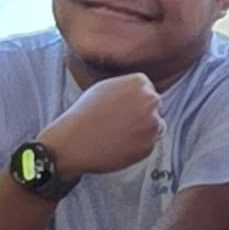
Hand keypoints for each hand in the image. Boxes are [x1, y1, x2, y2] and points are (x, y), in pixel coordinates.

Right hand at [36, 71, 163, 182]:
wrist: (74, 142)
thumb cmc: (84, 114)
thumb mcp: (105, 87)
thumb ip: (127, 86)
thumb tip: (141, 92)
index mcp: (139, 82)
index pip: (147, 91)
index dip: (133, 102)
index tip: (120, 109)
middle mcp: (150, 100)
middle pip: (154, 108)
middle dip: (141, 114)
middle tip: (118, 123)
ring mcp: (152, 124)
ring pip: (155, 126)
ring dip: (142, 131)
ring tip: (117, 134)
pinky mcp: (149, 145)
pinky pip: (148, 144)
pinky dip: (137, 147)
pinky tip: (119, 144)